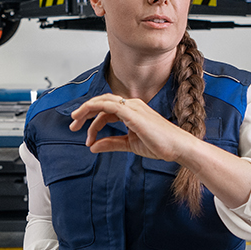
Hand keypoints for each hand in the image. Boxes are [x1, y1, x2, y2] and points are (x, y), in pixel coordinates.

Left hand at [69, 93, 199, 162]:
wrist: (178, 147)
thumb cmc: (161, 144)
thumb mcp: (130, 144)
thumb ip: (112, 143)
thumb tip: (94, 146)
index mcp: (132, 111)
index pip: (107, 111)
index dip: (93, 123)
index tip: (87, 139)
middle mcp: (131, 105)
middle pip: (102, 102)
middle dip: (84, 112)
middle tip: (73, 125)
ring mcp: (132, 107)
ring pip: (102, 101)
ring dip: (86, 110)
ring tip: (75, 123)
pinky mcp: (133, 113)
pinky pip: (109, 106)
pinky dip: (95, 109)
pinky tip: (88, 121)